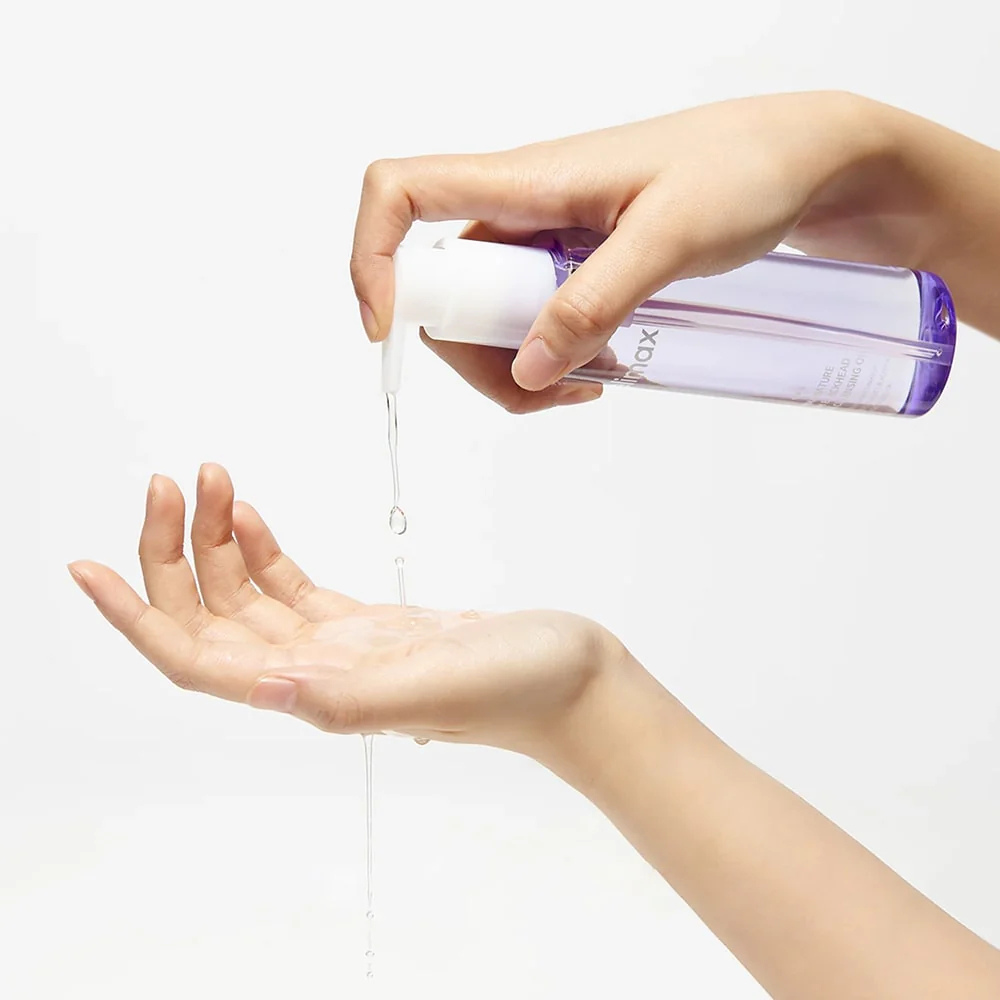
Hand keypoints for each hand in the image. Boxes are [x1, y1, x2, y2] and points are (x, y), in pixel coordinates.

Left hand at [68, 464, 624, 754]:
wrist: (574, 679)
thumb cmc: (521, 689)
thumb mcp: (435, 687)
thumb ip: (346, 697)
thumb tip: (260, 690)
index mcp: (317, 692)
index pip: (197, 658)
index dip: (137, 617)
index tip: (87, 566)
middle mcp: (315, 675)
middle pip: (211, 619)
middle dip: (173, 554)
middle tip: (166, 483)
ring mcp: (340, 650)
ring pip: (247, 596)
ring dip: (216, 540)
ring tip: (207, 477)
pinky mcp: (369, 626)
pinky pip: (292, 586)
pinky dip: (261, 548)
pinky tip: (248, 514)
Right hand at [351, 91, 928, 411]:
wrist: (800, 163)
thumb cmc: (744, 171)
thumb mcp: (669, 239)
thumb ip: (594, 302)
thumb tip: (526, 369)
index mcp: (528, 179)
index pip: (402, 194)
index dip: (371, 257)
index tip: (386, 331)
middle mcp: (522, 208)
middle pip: (441, 288)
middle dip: (472, 355)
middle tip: (546, 391)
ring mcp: (547, 241)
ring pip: (486, 315)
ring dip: (514, 367)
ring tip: (586, 388)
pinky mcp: (575, 266)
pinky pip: (532, 320)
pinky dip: (548, 357)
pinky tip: (597, 371)